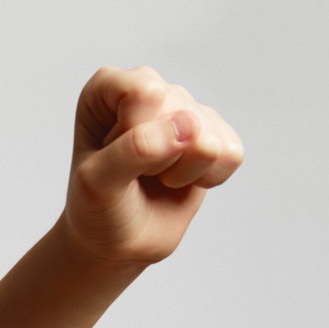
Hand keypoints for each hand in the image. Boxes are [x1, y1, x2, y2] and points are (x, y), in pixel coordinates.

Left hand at [61, 65, 245, 266]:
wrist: (118, 240)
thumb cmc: (97, 208)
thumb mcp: (97, 184)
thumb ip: (132, 151)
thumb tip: (189, 127)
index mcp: (107, 88)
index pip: (143, 91)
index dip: (134, 131)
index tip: (111, 154)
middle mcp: (149, 86)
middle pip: (178, 115)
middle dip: (158, 159)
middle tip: (134, 174)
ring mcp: (185, 107)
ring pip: (207, 136)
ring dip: (182, 172)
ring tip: (156, 178)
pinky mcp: (216, 133)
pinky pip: (232, 154)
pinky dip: (208, 179)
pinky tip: (182, 181)